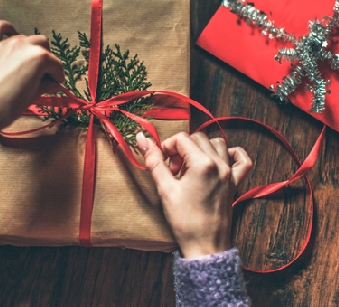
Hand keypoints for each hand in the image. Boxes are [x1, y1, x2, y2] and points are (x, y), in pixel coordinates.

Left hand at [0, 20, 64, 148]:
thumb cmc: (4, 109)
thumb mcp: (31, 98)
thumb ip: (44, 86)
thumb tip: (52, 84)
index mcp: (39, 58)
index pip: (55, 64)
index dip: (57, 76)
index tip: (56, 83)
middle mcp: (23, 45)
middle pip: (43, 46)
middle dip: (45, 60)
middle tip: (42, 75)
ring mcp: (4, 43)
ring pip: (25, 38)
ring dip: (29, 49)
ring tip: (25, 65)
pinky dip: (7, 30)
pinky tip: (10, 39)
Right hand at [136, 131, 251, 257]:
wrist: (205, 245)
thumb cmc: (184, 221)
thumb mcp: (165, 189)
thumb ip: (154, 161)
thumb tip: (142, 139)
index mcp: (202, 164)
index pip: (182, 138)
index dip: (167, 146)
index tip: (162, 160)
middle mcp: (219, 164)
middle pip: (198, 138)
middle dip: (182, 148)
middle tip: (173, 168)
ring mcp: (230, 173)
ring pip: (217, 143)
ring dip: (201, 149)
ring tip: (190, 166)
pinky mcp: (235, 183)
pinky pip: (242, 159)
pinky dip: (232, 154)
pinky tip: (219, 160)